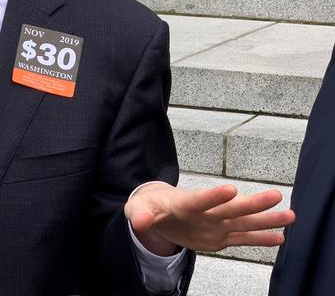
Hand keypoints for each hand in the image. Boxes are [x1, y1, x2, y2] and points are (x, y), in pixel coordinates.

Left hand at [124, 182, 295, 255]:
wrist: (158, 211)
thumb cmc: (149, 207)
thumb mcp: (139, 210)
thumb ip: (141, 215)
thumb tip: (139, 221)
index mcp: (184, 204)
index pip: (199, 199)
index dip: (213, 195)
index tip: (231, 189)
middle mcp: (205, 212)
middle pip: (230, 208)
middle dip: (252, 203)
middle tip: (275, 194)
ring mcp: (215, 224)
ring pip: (243, 221)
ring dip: (265, 219)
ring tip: (289, 214)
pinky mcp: (219, 236)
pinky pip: (242, 238)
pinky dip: (260, 239)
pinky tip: (280, 237)